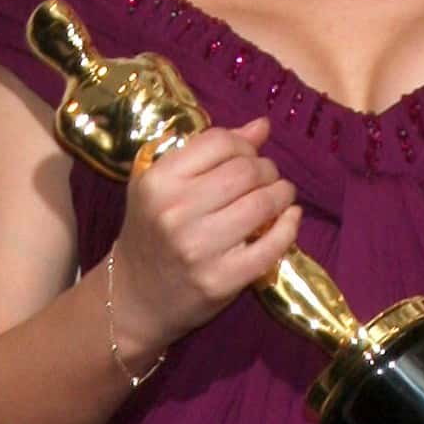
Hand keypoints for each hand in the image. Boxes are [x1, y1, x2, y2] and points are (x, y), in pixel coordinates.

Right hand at [109, 115, 299, 350]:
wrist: (134, 297)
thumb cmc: (151, 233)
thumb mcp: (164, 186)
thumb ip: (210, 151)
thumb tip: (262, 126)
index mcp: (158, 181)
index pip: (220, 141)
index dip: (244, 144)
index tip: (248, 156)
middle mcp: (175, 211)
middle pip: (246, 170)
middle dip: (267, 169)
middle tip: (268, 178)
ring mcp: (199, 247)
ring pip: (263, 202)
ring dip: (282, 194)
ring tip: (280, 196)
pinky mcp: (221, 279)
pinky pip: (272, 245)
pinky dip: (289, 226)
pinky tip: (289, 218)